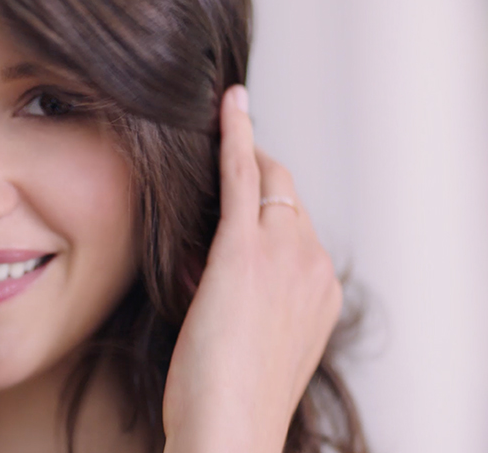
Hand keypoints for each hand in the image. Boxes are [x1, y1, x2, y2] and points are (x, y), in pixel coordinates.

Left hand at [162, 86, 342, 452]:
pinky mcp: (245, 249)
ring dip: (244, 161)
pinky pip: (243, 175)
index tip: (252, 186)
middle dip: (260, 176)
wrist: (230, 431)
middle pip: (289, 198)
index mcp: (320, 291)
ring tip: (221, 135)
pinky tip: (230, 105)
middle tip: (228, 157)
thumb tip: (205, 270)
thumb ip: (246, 299)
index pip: (298, 226)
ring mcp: (285, 254)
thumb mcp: (252, 344)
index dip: (272, 205)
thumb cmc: (231, 400)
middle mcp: (313, 265)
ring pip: (269, 182)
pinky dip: (236, 135)